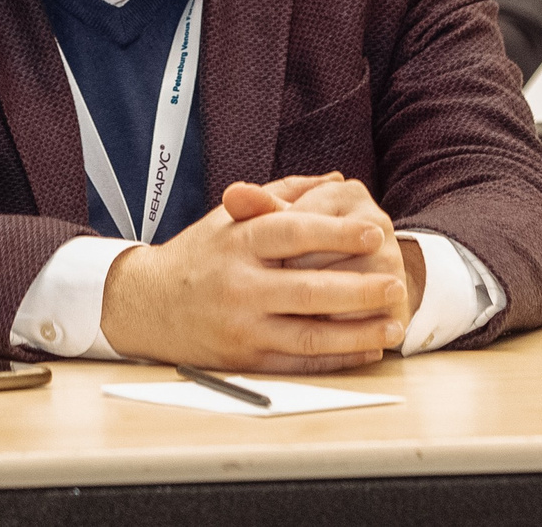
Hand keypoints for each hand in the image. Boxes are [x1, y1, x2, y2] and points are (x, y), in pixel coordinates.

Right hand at [98, 180, 407, 371]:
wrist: (145, 305)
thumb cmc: (198, 255)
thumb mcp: (229, 218)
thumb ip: (281, 196)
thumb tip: (334, 179)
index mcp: (239, 242)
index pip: (294, 233)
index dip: (337, 233)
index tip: (375, 232)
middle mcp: (240, 286)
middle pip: (309, 289)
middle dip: (359, 289)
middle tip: (395, 281)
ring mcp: (242, 327)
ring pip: (310, 334)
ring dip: (358, 332)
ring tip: (395, 323)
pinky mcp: (245, 359)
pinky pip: (299, 363)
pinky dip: (337, 359)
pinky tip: (367, 348)